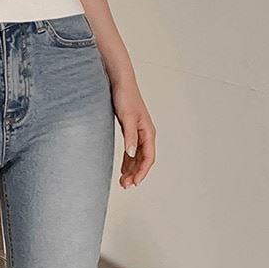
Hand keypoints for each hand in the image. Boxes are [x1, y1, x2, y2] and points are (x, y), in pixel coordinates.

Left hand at [113, 71, 155, 186]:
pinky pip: (131, 150)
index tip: (134, 183)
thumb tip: (131, 154)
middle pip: (143, 159)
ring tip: (123, 181)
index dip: (142, 172)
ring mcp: (138, 132)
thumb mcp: (127, 118)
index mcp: (148, 132)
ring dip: (131, 169)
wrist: (120, 82)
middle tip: (125, 185)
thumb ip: (130, 136)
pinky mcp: (130, 130)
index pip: (148, 158)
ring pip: (137, 157)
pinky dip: (128, 161)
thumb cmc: (126, 97)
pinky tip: (123, 169)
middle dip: (136, 174)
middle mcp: (145, 134)